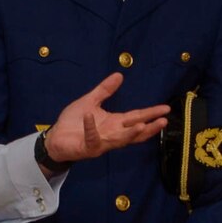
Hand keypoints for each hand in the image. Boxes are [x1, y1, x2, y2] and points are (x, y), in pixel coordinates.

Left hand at [44, 73, 171, 163]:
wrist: (55, 137)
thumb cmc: (73, 122)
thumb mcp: (90, 101)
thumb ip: (105, 90)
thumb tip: (120, 75)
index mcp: (115, 123)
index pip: (137, 117)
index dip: (151, 113)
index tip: (166, 109)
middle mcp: (112, 134)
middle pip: (135, 132)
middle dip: (150, 127)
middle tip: (164, 121)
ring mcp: (101, 142)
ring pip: (120, 140)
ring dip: (130, 133)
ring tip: (142, 125)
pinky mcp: (87, 147)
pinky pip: (91, 138)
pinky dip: (90, 128)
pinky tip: (90, 116)